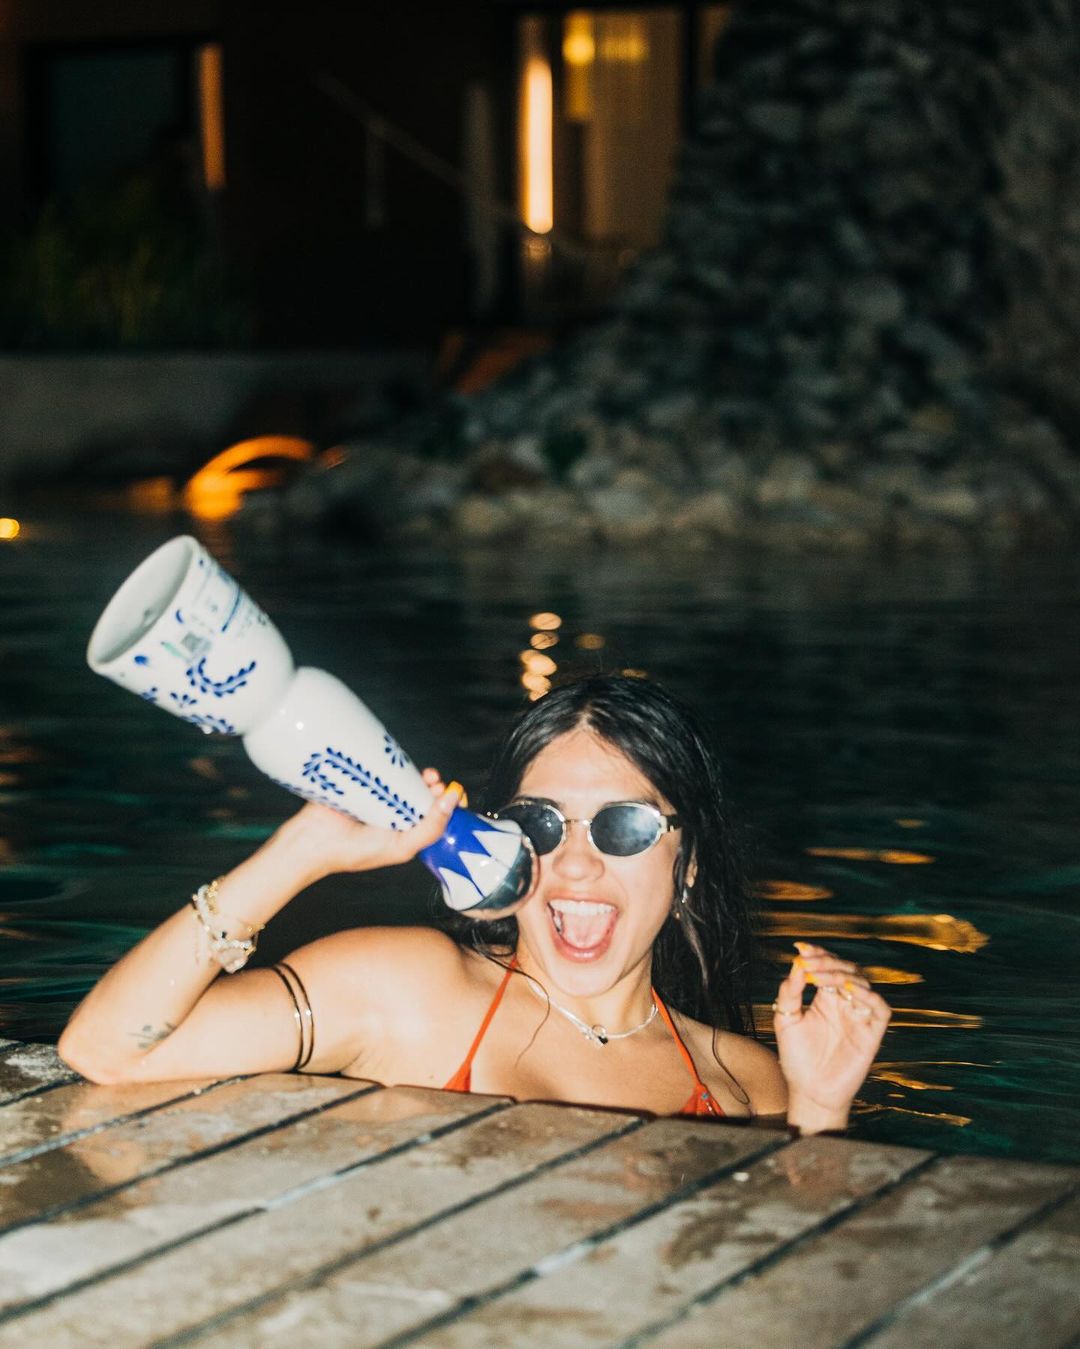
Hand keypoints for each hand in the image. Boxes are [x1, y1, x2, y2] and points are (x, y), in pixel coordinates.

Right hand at [272, 771, 462, 883]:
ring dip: (420, 775)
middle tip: (436, 783)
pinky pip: (384, 769)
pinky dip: (396, 765)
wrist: (313, 841)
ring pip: (406, 780)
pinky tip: (403, 765)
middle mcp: (394, 814)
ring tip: (427, 775)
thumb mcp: (402, 847)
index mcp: (405, 833)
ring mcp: (379, 797)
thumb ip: (431, 828)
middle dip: (435, 787)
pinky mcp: (363, 781)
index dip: (447, 804)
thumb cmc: (356, 852)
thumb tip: (453, 799)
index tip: (452, 795)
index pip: (434, 816)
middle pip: (423, 795)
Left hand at [772, 942, 890, 1130]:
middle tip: (808, 961)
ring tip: (821, 975)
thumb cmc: (797, 1058)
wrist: (809, 1091)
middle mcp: (844, 1003)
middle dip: (827, 962)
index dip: (817, 954)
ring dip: (842, 974)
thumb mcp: (786, 1019)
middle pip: (846, 970)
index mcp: (825, 997)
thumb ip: (790, 992)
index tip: (800, 947)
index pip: (827, 967)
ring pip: (863, 984)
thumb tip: (796, 964)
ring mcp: (859, 1017)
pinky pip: (880, 1009)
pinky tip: (849, 990)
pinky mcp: (872, 1034)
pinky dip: (869, 996)